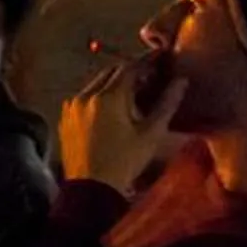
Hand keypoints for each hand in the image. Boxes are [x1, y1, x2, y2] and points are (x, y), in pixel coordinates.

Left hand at [59, 51, 186, 192]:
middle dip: (130, 72)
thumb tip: (181, 81)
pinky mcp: (65, 118)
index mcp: (108, 97)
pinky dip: (99, 96)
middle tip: (148, 77)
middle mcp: (85, 96)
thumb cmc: (126, 161)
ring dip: (114, 83)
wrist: (91, 187)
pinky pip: (84, 98)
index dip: (146, 61)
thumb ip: (167, 103)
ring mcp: (71, 107)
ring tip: (132, 93)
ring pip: (95, 84)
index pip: (129, 68)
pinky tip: (112, 108)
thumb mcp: (152, 133)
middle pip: (110, 72)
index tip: (159, 58)